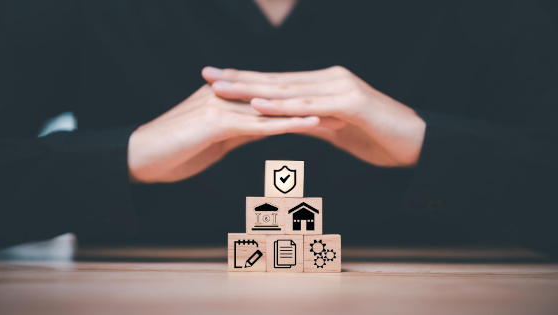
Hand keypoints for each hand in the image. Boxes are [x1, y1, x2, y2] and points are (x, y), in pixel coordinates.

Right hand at [128, 85, 319, 182]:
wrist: (136, 158)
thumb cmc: (173, 151)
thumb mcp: (214, 140)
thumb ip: (239, 131)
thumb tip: (265, 129)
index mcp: (226, 99)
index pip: (270, 100)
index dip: (300, 105)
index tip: (330, 110)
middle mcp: (225, 97)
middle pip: (276, 100)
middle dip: (310, 105)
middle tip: (344, 109)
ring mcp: (221, 107)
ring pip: (272, 109)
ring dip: (306, 112)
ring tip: (338, 115)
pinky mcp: (215, 123)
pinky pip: (256, 124)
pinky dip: (284, 124)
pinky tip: (308, 125)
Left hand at [202, 66, 425, 166]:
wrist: (417, 143)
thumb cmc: (378, 137)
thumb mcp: (336, 129)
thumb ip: (311, 122)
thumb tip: (287, 123)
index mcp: (323, 85)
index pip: (277, 83)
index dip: (246, 81)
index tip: (217, 81)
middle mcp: (329, 79)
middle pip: (276, 80)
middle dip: (238, 78)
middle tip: (206, 75)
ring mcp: (340, 88)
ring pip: (288, 90)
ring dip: (252, 89)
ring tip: (221, 88)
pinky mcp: (351, 102)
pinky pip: (311, 106)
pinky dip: (284, 106)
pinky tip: (260, 104)